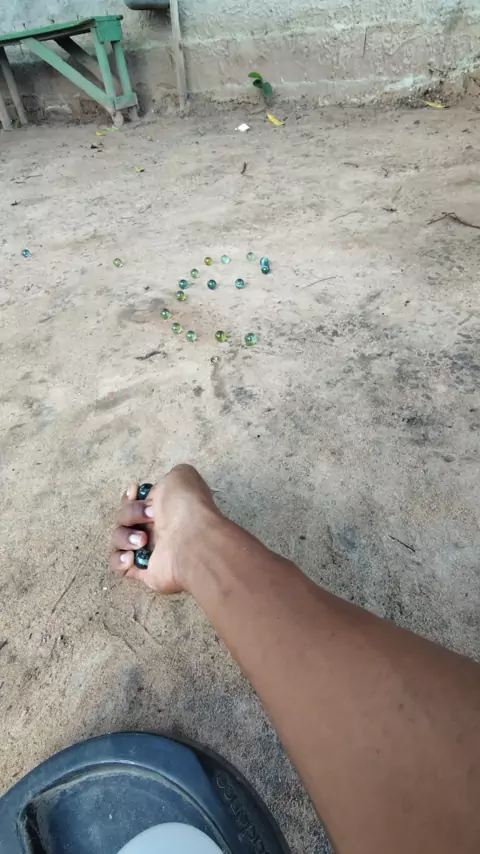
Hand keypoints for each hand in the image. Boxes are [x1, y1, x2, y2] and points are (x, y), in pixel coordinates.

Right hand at [109, 464, 220, 593]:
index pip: (134, 500)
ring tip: (143, 541)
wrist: (193, 541)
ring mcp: (148, 549)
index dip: (129, 497)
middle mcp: (155, 527)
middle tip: (150, 516)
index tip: (134, 493)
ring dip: (125, 536)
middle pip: (123, 517)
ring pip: (118, 539)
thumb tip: (161, 488)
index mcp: (162, 506)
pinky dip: (119, 559)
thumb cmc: (186, 506)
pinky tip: (132, 556)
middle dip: (130, 513)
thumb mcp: (182, 476)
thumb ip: (171, 475)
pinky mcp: (142, 570)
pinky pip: (118, 566)